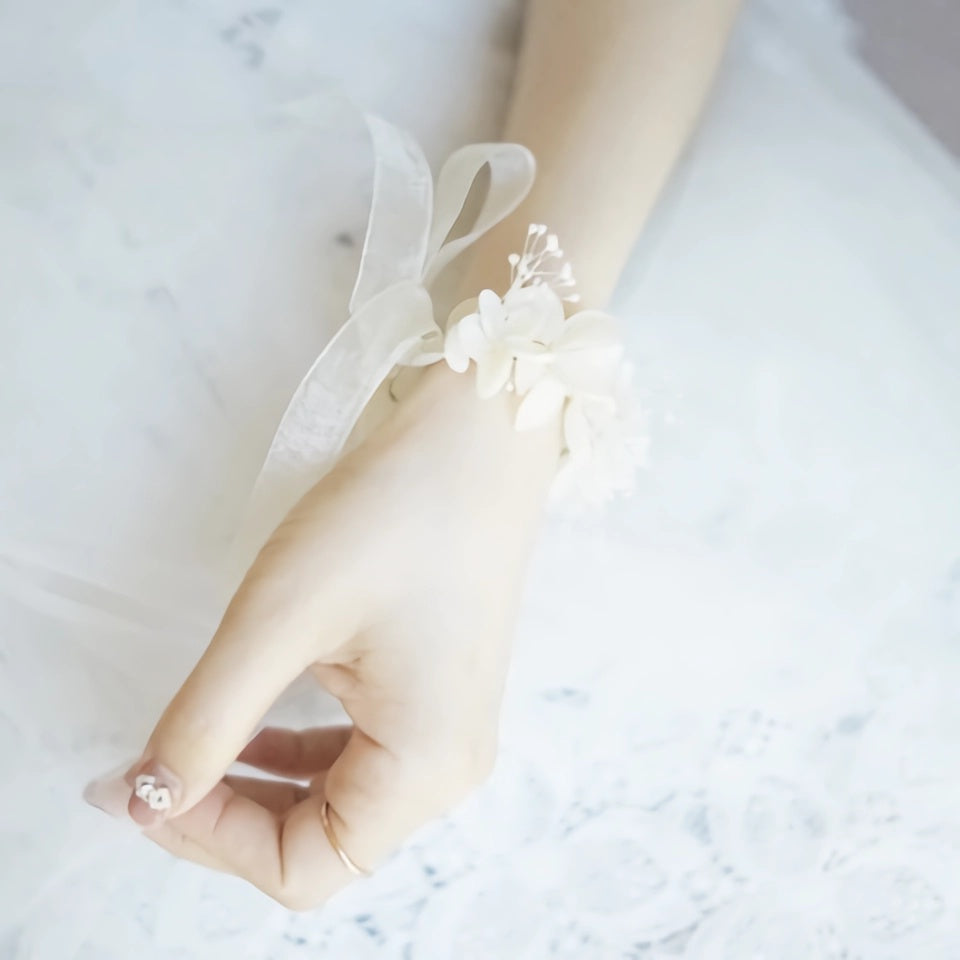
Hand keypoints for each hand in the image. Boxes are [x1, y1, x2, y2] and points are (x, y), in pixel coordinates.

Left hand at [85, 362, 559, 908]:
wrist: (478, 440)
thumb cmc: (393, 519)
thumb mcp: (281, 618)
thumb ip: (206, 720)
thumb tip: (146, 796)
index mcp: (424, 768)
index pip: (303, 867)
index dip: (209, 840)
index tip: (142, 782)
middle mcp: (448, 769)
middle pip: (321, 845)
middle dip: (226, 818)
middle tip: (151, 770)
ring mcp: (450, 732)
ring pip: (337, 804)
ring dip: (258, 788)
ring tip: (194, 746)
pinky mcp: (439, 696)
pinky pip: (360, 758)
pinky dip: (297, 753)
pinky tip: (256, 722)